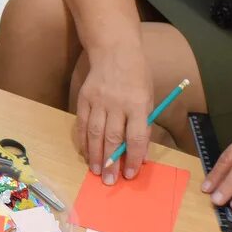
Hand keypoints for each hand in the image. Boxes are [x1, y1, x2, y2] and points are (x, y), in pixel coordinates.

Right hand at [75, 45, 153, 183]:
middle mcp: (117, 104)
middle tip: (109, 180)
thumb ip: (144, 124)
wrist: (115, 51)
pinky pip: (82, 124)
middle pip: (112, 138)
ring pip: (95, 134)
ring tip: (95, 171)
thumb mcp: (149, 97)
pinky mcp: (84, 99)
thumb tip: (140, 153)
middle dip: (110, 162)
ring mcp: (98, 101)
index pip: (136, 137)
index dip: (133, 157)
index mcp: (138, 104)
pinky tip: (85, 153)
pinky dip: (83, 141)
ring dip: (94, 155)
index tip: (130, 174)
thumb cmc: (137, 76)